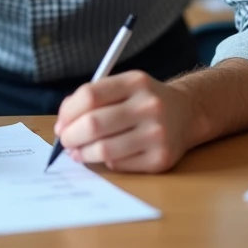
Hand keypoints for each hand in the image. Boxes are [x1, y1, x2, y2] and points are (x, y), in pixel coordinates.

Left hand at [54, 70, 201, 173]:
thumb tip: (62, 124)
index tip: (61, 123)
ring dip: (83, 153)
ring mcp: (157, 134)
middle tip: (65, 141)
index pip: (90, 95)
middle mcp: (149, 106)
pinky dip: (106, 162)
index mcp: (136, 82)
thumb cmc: (144, 101)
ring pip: (104, 149)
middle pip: (94, 124)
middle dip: (70, 136)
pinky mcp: (161, 159)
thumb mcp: (125, 86)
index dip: (68, 112)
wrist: (187, 114)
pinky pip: (119, 164)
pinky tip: (107, 155)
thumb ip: (94, 98)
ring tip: (78, 152)